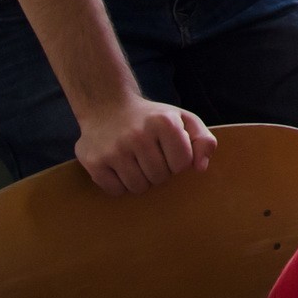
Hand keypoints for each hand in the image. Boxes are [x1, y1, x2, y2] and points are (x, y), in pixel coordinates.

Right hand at [74, 97, 215, 195]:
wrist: (107, 107)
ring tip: (136, 162)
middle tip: (150, 156)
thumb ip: (203, 140)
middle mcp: (138, 135)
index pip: (182, 164)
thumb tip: (201, 168)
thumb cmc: (153, 119)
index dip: (178, 162)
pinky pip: (116, 190)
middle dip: (159, 171)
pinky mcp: (94, 161)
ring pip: (138, 187)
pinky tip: (119, 167)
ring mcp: (114, 149)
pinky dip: (120, 185)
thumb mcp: (183, 119)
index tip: (170, 151)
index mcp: (165, 122)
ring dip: (140, 180)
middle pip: (159, 177)